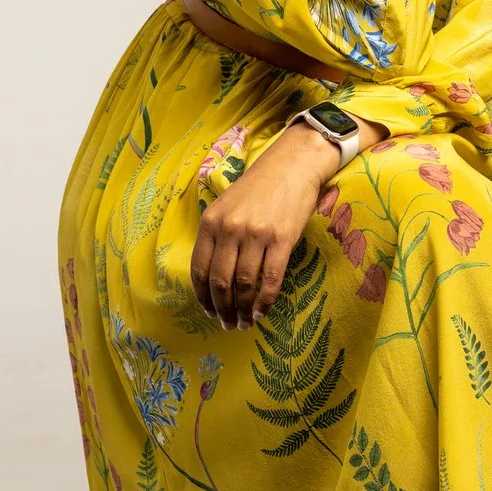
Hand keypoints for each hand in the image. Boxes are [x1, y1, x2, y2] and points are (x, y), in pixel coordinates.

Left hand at [190, 125, 342, 328]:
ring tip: (244, 323)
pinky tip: (262, 312)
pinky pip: (270, 280)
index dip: (202, 296)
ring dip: (242, 310)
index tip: (208, 311)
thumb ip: (216, 235)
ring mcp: (256, 234)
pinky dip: (264, 302)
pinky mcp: (282, 240)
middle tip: (227, 324)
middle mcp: (230, 228)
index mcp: (211, 221)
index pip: (199, 268)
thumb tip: (211, 277)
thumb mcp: (226, 206)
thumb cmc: (258, 188)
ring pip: (243, 284)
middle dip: (221, 309)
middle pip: (220, 281)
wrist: (292, 166)